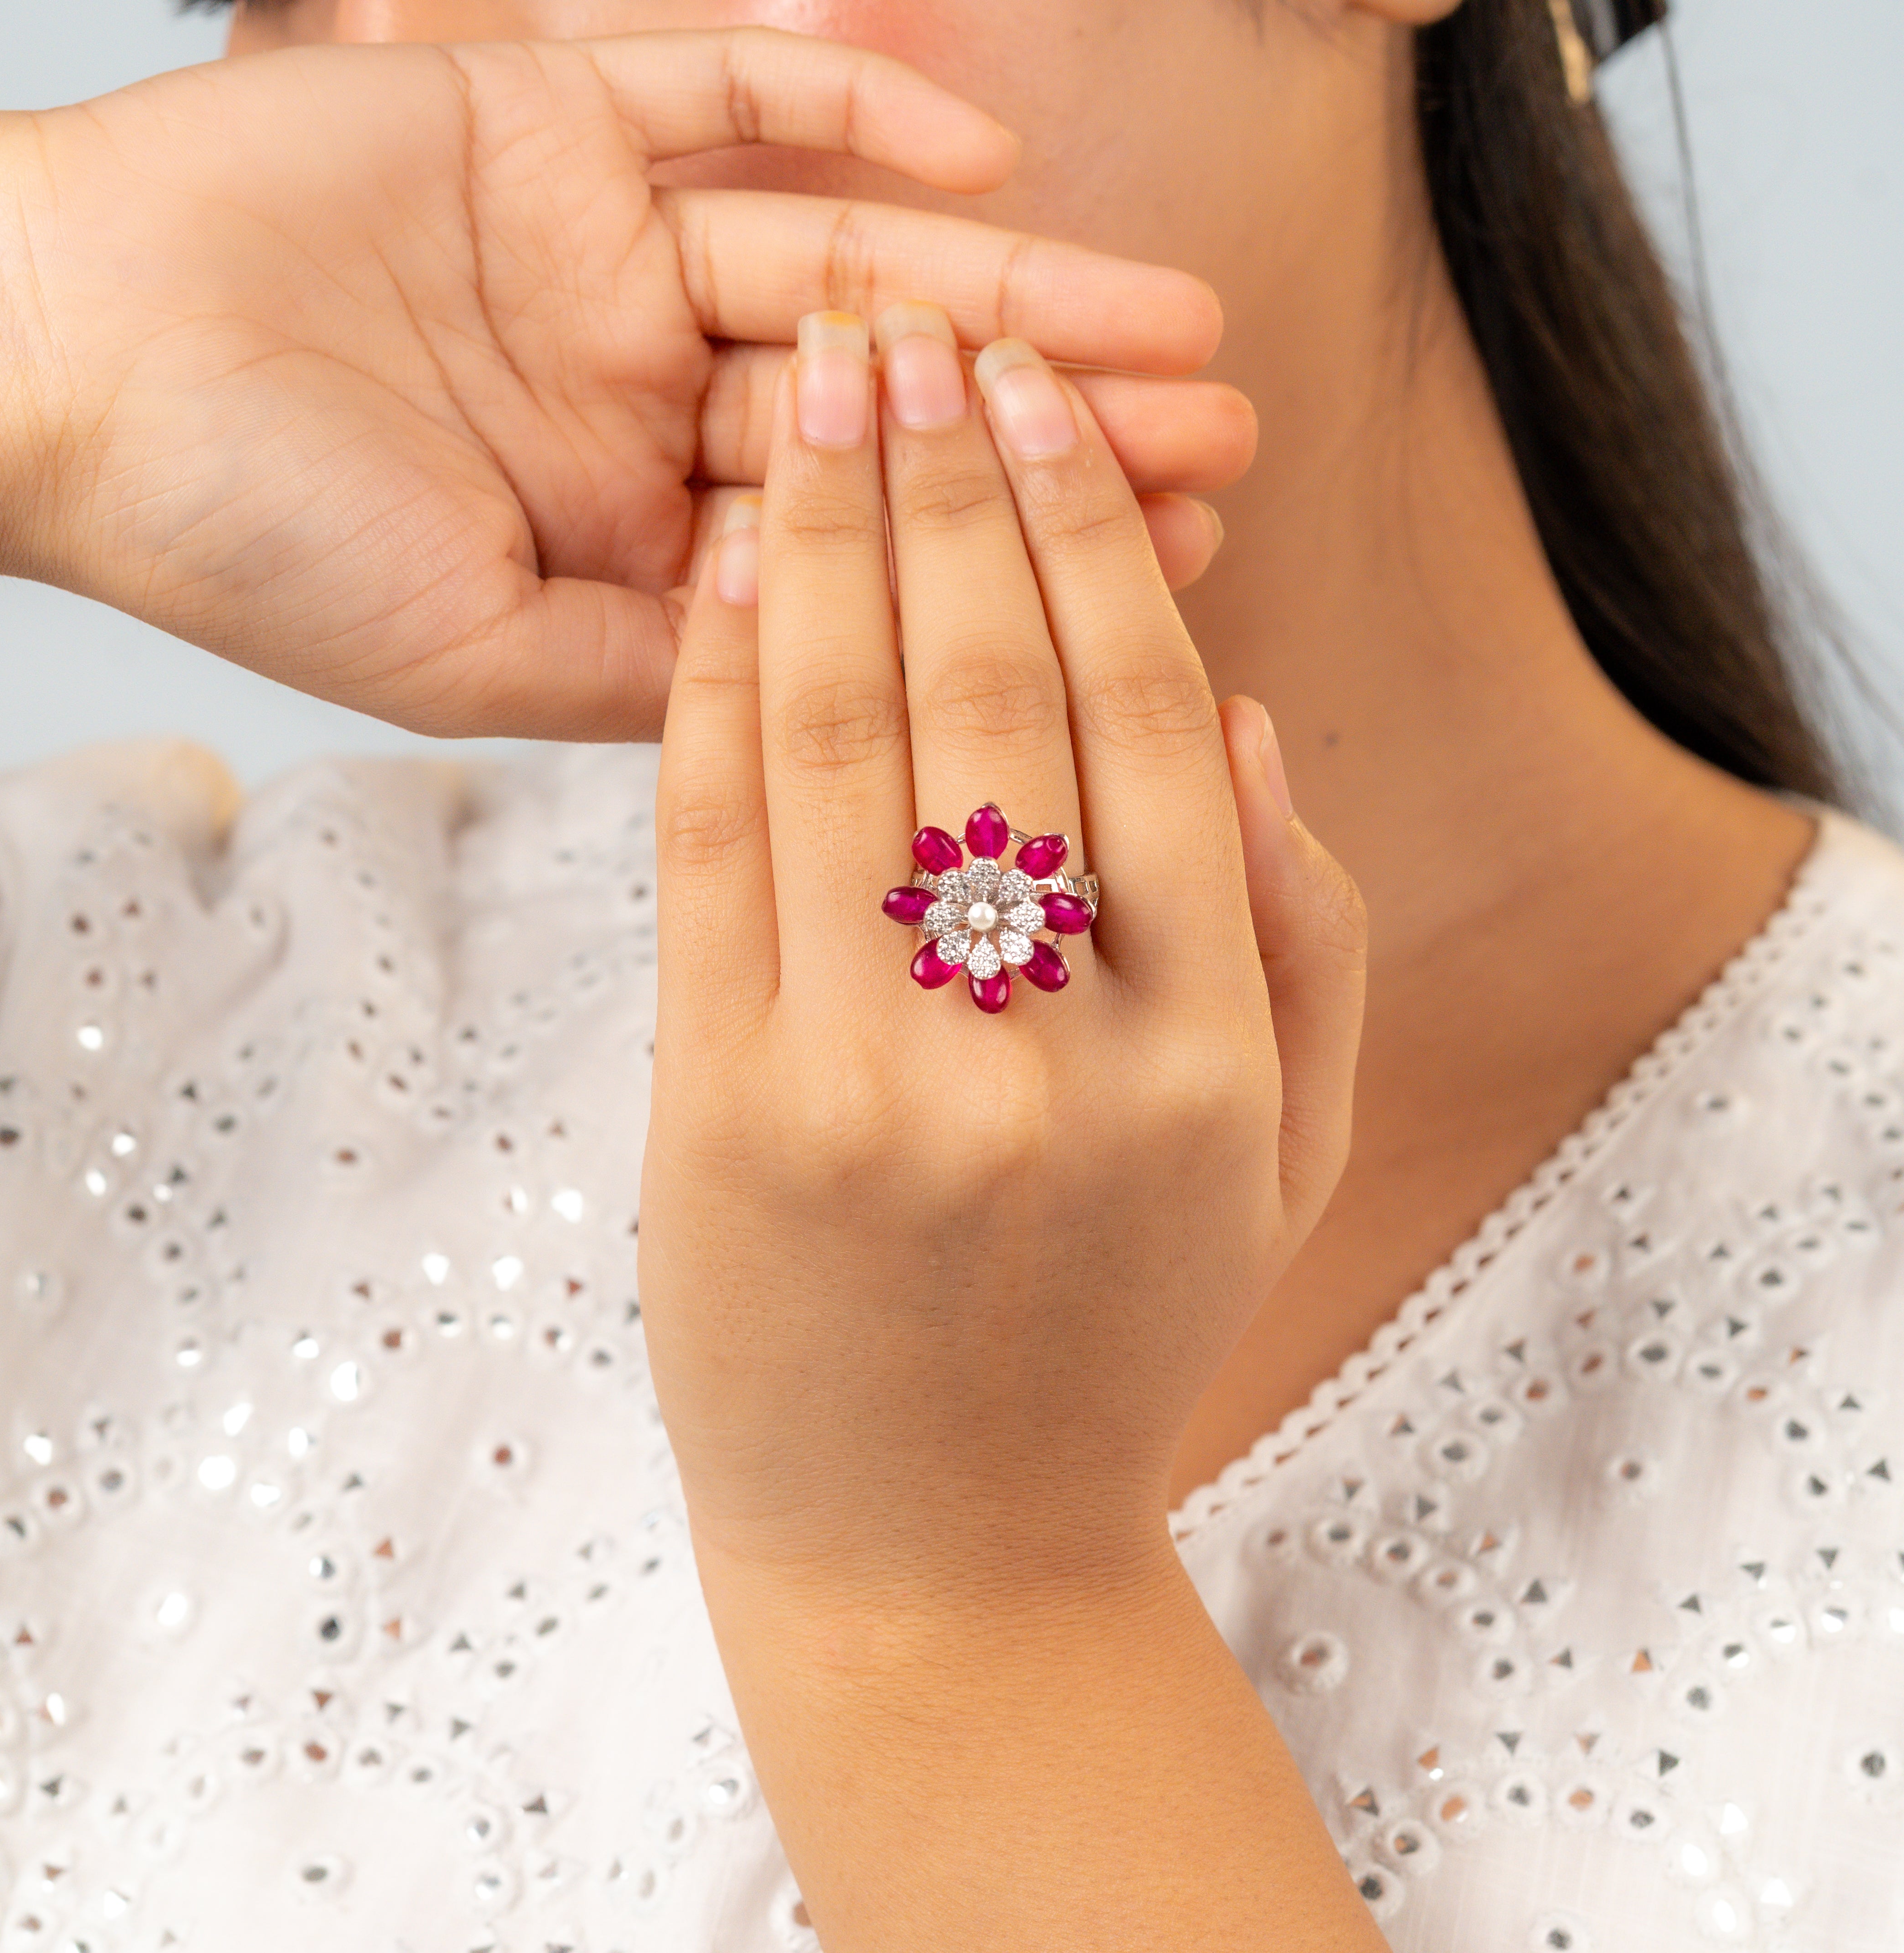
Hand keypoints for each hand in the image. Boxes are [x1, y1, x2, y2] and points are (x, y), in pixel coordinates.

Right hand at [0, 29, 1251, 739]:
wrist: (60, 372)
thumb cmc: (249, 534)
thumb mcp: (479, 657)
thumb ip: (669, 673)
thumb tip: (846, 676)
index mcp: (643, 542)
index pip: (871, 552)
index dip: (1014, 557)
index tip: (1167, 570)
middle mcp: (648, 406)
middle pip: (896, 414)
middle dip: (1056, 424)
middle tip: (1221, 436)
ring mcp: (609, 262)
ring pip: (850, 260)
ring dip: (1008, 281)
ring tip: (1174, 319)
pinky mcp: (553, 119)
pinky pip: (725, 93)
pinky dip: (847, 104)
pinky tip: (985, 143)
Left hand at [641, 303, 1364, 1596]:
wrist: (934, 1556)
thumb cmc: (1116, 1342)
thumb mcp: (1279, 1162)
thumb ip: (1305, 940)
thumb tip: (1257, 709)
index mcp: (1203, 1060)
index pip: (1154, 728)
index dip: (1088, 538)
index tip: (1038, 406)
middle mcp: (1040, 1061)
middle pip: (984, 703)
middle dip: (939, 487)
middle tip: (904, 334)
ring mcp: (862, 1088)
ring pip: (834, 748)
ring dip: (813, 546)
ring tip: (803, 404)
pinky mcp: (717, 1116)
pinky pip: (709, 856)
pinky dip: (710, 697)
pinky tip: (716, 575)